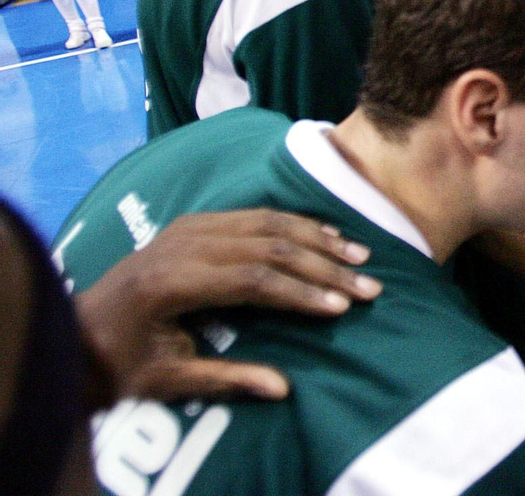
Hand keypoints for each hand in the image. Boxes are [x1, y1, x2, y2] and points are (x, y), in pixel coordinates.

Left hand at [73, 209, 381, 403]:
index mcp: (170, 283)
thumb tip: (282, 389)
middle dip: (324, 268)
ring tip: (361, 258)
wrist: (77, 329)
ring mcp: (190, 228)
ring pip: (269, 223)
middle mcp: (182, 245)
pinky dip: (297, 226)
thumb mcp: (166, 381)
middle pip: (269, 247)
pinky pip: (257, 215)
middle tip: (368, 287)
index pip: (252, 280)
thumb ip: (225, 380)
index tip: (341, 309)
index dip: (301, 293)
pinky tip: (329, 238)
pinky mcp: (197, 223)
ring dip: (320, 240)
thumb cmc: (120, 362)